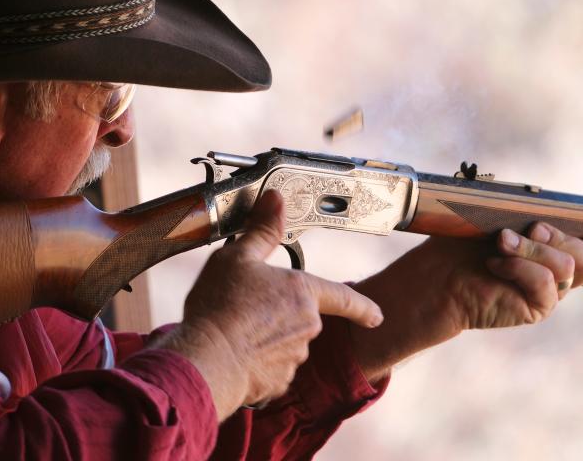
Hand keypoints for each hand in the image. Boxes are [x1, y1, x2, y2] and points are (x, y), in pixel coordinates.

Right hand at [157, 190, 383, 420]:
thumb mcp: (237, 257)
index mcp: (302, 292)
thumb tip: (276, 199)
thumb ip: (262, 230)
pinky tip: (235, 353)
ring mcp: (294, 357)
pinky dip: (258, 362)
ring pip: (286, 344)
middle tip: (247, 309)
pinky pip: (272, 368)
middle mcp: (307, 326)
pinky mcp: (278, 383)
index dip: (363, 307)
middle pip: (303, 318)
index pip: (344, 298)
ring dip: (267, 338)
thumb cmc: (221, 306)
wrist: (205, 359)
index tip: (376, 316)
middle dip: (281, 315)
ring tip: (234, 329)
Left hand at [350, 224, 582, 382]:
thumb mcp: (497, 221)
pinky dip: (520, 267)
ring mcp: (549, 293)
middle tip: (530, 228)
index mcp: (553, 251)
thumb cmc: (462, 245)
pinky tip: (495, 264)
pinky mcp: (537, 308)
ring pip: (569, 266)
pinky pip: (547, 282)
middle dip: (561, 236)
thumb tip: (545, 207)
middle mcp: (558, 274)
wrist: (437, 275)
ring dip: (531, 248)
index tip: (573, 227)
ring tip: (500, 243)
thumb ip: (527, 215)